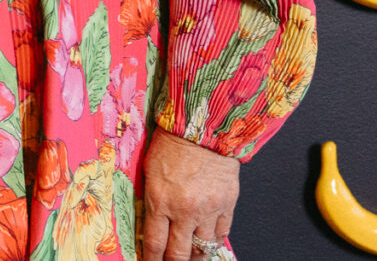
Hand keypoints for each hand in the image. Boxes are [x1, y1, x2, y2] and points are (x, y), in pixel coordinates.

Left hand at [140, 130, 238, 260]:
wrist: (203, 129)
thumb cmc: (171, 144)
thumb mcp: (149, 171)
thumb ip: (152, 199)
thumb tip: (150, 222)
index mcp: (160, 201)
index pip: (154, 243)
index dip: (151, 259)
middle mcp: (184, 211)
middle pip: (178, 253)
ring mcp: (208, 211)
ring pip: (201, 249)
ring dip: (194, 258)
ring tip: (189, 259)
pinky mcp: (227, 206)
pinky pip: (221, 235)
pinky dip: (214, 244)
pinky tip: (207, 246)